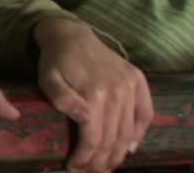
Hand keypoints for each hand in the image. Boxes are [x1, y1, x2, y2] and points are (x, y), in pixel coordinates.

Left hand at [35, 18, 153, 172]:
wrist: (72, 35)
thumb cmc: (56, 60)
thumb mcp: (47, 78)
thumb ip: (62, 98)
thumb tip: (84, 118)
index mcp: (94, 92)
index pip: (94, 137)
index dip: (85, 157)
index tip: (73, 167)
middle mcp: (118, 91)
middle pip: (113, 138)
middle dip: (101, 161)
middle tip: (90, 172)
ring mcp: (131, 86)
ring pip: (129, 131)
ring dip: (119, 154)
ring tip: (107, 166)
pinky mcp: (139, 81)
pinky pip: (146, 113)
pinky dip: (140, 134)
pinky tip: (130, 147)